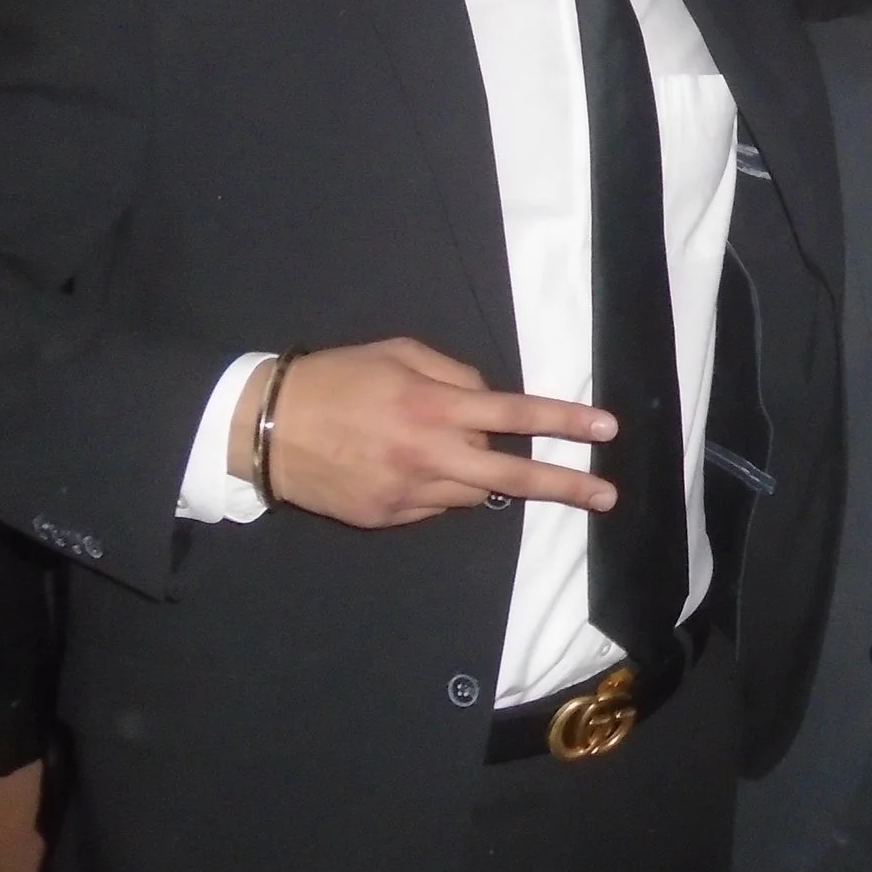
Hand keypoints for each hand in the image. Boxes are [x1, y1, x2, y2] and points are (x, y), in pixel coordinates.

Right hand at [229, 338, 618, 528]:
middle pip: (511, 477)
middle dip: (565, 485)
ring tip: (455, 453)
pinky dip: (441, 488)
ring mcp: (408, 493)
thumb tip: (490, 399)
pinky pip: (435, 506)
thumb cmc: (337, 378)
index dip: (565, 422)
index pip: (516, 416)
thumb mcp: (399, 353)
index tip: (606, 431)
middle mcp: (429, 454)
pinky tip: (412, 467)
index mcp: (434, 405)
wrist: (265, 427)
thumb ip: (454, 374)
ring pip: (473, 493)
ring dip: (482, 476)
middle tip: (606, 495)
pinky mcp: (387, 518)